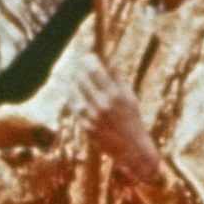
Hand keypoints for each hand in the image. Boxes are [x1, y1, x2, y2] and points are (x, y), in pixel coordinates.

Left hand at [67, 53, 161, 186]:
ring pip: (74, 93)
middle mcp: (102, 105)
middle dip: (78, 68)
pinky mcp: (86, 127)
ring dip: (72, 82)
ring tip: (73, 75)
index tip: (87, 55)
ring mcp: (92, 117)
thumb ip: (117, 78)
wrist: (132, 148)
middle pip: (81, 79)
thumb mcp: (129, 96)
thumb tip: (107, 59)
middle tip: (77, 62)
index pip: (94, 70)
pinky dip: (73, 97)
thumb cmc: (132, 119)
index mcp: (115, 95)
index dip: (88, 59)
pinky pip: (75, 108)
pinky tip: (74, 91)